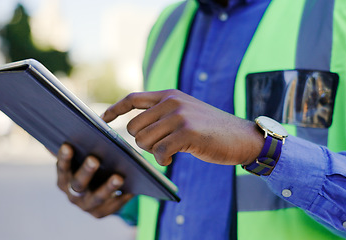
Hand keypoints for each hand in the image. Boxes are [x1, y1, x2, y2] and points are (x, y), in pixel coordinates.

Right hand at [56, 143, 132, 217]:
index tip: (67, 145)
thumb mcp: (80, 160)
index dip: (64, 158)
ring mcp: (86, 206)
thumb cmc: (87, 169)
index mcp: (64, 179)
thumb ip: (75, 147)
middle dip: (86, 171)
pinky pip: (111, 207)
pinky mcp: (99, 213)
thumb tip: (69, 127)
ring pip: (97, 197)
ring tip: (119, 177)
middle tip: (94, 159)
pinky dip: (121, 199)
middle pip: (78, 184)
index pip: (62, 168)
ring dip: (108, 187)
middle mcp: (72, 194)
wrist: (94, 194)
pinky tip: (131, 190)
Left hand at [101, 90, 263, 165]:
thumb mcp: (185, 113)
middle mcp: (172, 102)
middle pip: (134, 126)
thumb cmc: (211, 130)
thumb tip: (135, 128)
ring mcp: (180, 116)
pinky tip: (172, 159)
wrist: (242, 137)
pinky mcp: (187, 132)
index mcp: (169, 95)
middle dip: (141, 142)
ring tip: (169, 151)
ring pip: (144, 140)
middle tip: (158, 147)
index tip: (103, 119)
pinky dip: (162, 160)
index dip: (114, 109)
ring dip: (153, 152)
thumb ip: (162, 114)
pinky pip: (159, 151)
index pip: (133, 98)